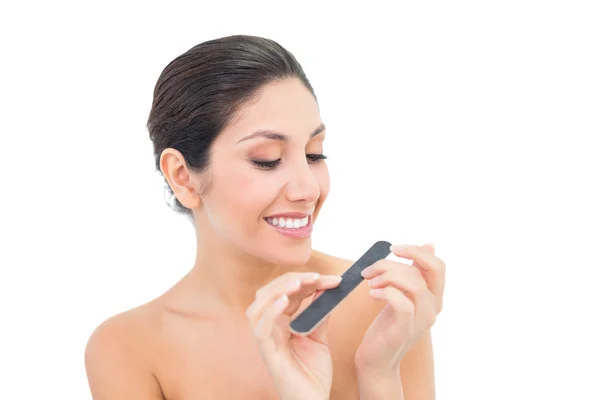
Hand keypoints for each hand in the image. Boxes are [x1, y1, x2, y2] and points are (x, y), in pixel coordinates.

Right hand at [245, 272, 342, 399]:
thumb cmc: (313, 373)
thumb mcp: (320, 337)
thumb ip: (319, 314)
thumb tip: (326, 288)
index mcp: (280, 323)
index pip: (287, 292)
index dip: (306, 281)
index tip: (331, 279)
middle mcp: (269, 328)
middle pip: (269, 293)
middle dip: (292, 280)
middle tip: (316, 277)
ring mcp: (266, 341)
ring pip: (258, 307)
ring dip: (277, 291)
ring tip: (298, 284)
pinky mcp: (267, 353)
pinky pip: (260, 329)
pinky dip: (270, 312)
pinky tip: (284, 302)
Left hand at [354, 243, 445, 372]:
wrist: (377, 360)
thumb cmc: (387, 326)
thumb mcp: (402, 294)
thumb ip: (415, 272)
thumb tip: (429, 245)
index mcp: (434, 297)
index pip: (438, 265)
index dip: (417, 251)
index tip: (394, 249)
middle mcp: (433, 308)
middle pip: (428, 271)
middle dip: (398, 261)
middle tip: (372, 267)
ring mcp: (421, 320)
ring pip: (414, 284)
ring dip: (387, 275)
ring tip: (370, 282)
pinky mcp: (404, 330)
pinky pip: (402, 302)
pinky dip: (385, 292)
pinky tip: (373, 294)